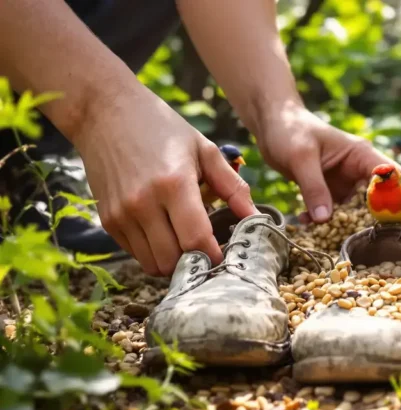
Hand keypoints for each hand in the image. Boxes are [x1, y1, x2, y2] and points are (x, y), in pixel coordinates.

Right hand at [75, 85, 254, 275]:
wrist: (105, 113)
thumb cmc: (162, 128)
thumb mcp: (204, 150)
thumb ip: (233, 187)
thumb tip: (256, 219)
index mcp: (173, 184)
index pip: (196, 240)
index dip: (214, 256)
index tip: (227, 257)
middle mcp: (143, 203)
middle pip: (174, 260)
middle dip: (196, 263)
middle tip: (210, 252)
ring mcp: (122, 214)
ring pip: (153, 265)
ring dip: (175, 263)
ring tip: (188, 244)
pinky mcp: (108, 220)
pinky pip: (136, 255)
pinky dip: (154, 253)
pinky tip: (166, 234)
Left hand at [255, 102, 400, 222]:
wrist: (271, 124)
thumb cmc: (289, 130)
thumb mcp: (301, 157)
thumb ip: (314, 188)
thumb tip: (324, 220)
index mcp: (361, 155)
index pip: (392, 176)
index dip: (393, 197)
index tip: (379, 218)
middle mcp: (358, 170)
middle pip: (377, 200)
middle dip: (364, 220)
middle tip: (345, 233)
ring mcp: (345, 183)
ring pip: (354, 211)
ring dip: (339, 224)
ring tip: (318, 230)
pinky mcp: (330, 192)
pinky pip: (333, 213)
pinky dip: (321, 220)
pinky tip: (304, 220)